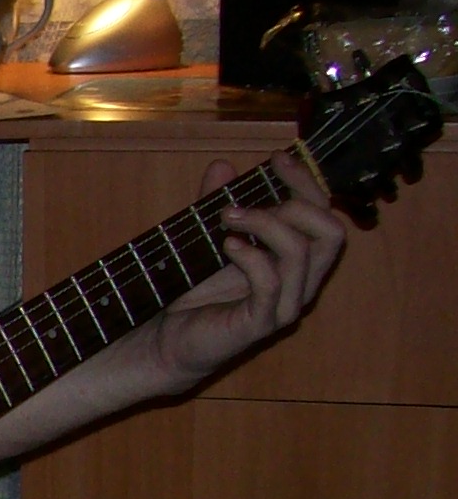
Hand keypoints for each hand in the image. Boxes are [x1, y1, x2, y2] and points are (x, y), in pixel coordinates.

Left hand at [137, 153, 348, 389]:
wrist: (168, 340)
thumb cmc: (194, 292)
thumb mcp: (206, 239)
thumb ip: (218, 204)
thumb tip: (221, 166)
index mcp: (296, 259)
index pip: (322, 214)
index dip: (304, 182)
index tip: (276, 158)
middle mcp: (301, 282)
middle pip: (331, 233)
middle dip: (297, 203)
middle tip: (248, 200)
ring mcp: (284, 305)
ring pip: (303, 254)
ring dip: (266, 225)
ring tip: (228, 217)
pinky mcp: (260, 323)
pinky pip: (272, 283)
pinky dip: (252, 258)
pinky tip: (228, 245)